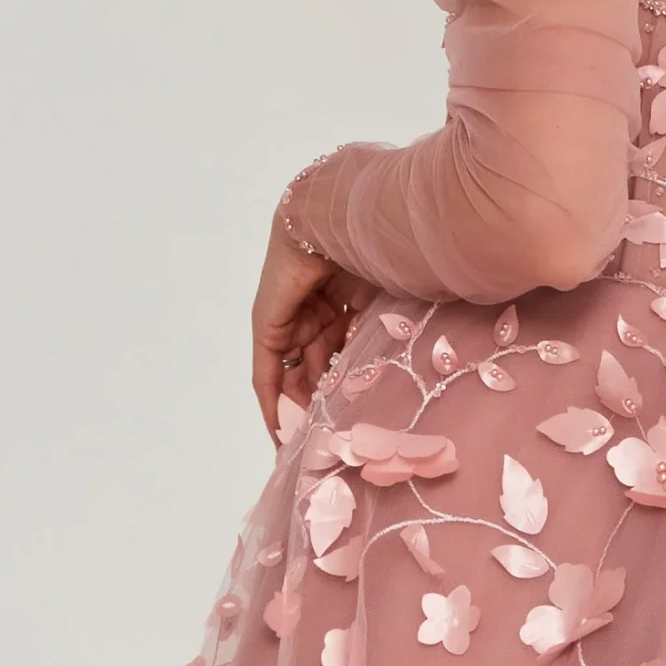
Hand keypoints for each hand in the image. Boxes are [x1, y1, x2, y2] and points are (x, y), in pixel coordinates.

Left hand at [250, 219, 374, 440]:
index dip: (349, 382)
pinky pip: (268, 373)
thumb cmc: (372, 252)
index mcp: (345, 303)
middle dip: (324, 402)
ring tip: (318, 443)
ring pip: (296, 375)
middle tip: (336, 438)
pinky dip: (274, 402)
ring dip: (304, 408)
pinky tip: (282, 433)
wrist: (334, 223)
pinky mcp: (268, 328)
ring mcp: (290, 321)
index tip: (358, 414)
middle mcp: (315, 313)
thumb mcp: (383, 302)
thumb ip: (383, 332)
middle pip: (316, 368)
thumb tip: (398, 369)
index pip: (343, 351)